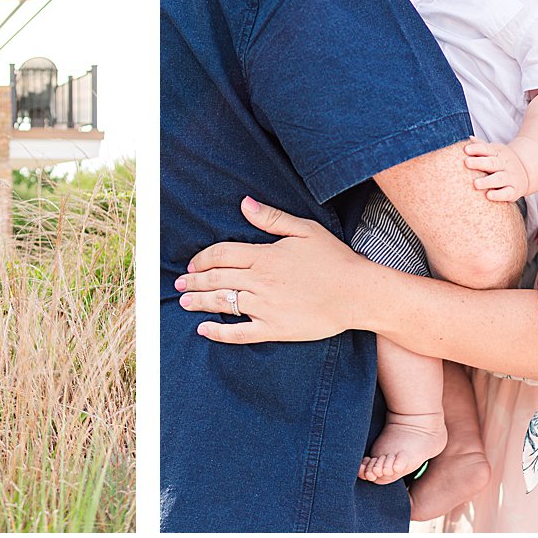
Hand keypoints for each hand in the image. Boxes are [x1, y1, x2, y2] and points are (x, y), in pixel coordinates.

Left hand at [175, 197, 373, 343]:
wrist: (357, 293)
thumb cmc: (335, 259)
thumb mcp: (305, 230)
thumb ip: (272, 218)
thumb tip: (245, 204)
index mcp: (265, 256)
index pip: (222, 254)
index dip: (203, 258)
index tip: (193, 263)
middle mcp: (260, 281)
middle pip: (216, 279)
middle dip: (194, 281)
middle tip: (180, 284)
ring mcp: (265, 307)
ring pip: (222, 303)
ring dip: (199, 302)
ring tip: (185, 302)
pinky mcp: (274, 329)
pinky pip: (239, 333)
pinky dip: (218, 333)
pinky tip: (204, 330)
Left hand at [461, 141, 530, 201]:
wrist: (527, 171)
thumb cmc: (501, 162)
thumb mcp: (495, 151)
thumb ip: (482, 146)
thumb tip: (469, 138)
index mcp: (498, 153)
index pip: (487, 149)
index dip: (477, 149)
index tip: (466, 149)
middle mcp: (504, 164)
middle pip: (492, 163)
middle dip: (479, 163)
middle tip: (467, 163)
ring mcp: (510, 177)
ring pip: (499, 179)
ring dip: (488, 181)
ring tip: (476, 184)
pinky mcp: (514, 190)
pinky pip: (507, 193)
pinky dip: (498, 195)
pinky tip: (489, 196)